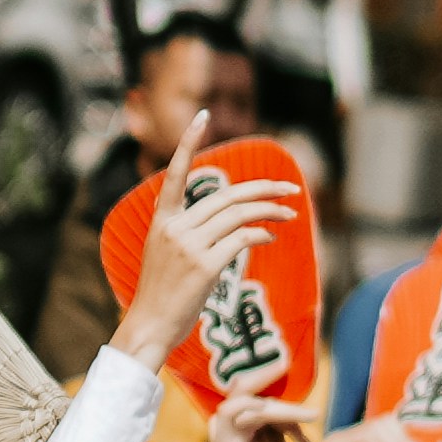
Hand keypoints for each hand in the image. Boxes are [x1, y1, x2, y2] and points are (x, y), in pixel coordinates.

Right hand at [110, 115, 300, 371]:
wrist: (150, 326)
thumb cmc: (162, 295)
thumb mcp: (168, 254)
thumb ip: (195, 234)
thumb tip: (248, 228)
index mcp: (162, 219)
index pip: (176, 171)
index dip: (189, 142)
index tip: (202, 115)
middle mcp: (175, 227)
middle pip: (226, 195)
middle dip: (262, 189)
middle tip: (289, 187)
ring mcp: (190, 246)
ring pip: (238, 215)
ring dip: (270, 212)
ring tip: (291, 213)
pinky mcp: (206, 267)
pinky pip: (242, 240)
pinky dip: (261, 235)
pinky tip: (271, 237)